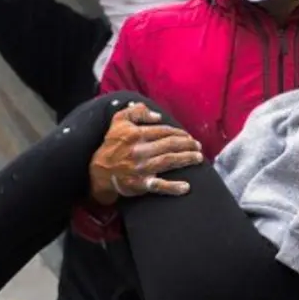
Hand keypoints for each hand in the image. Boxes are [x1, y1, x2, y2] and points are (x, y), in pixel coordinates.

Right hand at [88, 103, 203, 204]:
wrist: (99, 171)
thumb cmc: (112, 144)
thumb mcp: (119, 121)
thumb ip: (137, 112)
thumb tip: (158, 115)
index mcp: (136, 134)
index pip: (164, 131)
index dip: (179, 133)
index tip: (188, 136)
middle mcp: (140, 150)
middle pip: (170, 145)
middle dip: (188, 145)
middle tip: (198, 146)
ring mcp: (141, 168)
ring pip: (168, 161)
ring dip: (186, 159)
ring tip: (199, 158)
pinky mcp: (141, 183)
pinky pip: (159, 185)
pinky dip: (173, 187)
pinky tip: (186, 187)